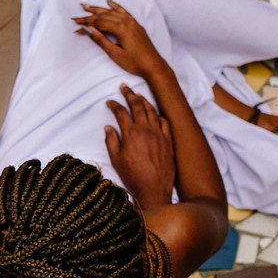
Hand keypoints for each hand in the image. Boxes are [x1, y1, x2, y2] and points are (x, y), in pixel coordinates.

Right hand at [74, 0, 167, 78]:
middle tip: (77, 17)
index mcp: (121, 28)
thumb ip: (100, 40)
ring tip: (87, 7)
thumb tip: (88, 29)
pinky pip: (123, 11)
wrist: (153, 66)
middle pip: (104, 16)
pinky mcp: (136, 25)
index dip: (86, 24)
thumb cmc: (134, 62)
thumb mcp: (114, 53)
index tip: (76, 25)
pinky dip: (115, 6)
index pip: (99, 22)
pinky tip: (109, 2)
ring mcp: (132, 22)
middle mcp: (127, 22)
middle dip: (89, 16)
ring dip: (99, 9)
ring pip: (112, 12)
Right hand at [104, 85, 174, 209]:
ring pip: (152, 110)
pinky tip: (155, 113)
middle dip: (129, 94)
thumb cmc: (132, 177)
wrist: (153, 190)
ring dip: (144, 100)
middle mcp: (146, 129)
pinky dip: (158, 114)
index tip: (109, 102)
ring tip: (139, 95)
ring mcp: (159, 134)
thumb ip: (111, 141)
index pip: (121, 112)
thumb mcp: (116, 160)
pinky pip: (164, 122)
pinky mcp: (168, 140)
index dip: (114, 104)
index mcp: (130, 133)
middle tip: (124, 87)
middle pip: (137, 105)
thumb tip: (108, 127)